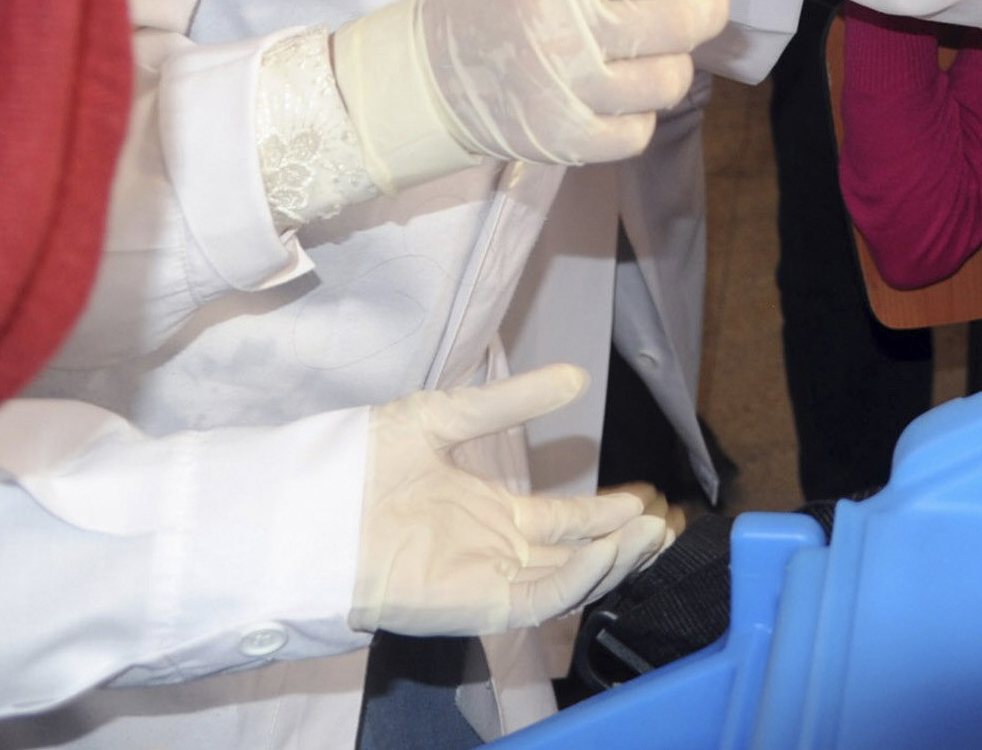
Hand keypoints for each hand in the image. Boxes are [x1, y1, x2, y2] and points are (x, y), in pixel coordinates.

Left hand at [350, 365, 670, 635]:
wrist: (317, 503)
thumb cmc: (365, 460)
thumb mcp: (447, 416)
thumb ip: (511, 401)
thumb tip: (577, 377)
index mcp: (489, 513)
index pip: (563, 521)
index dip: (605, 514)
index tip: (645, 501)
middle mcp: (495, 551)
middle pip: (575, 556)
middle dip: (623, 544)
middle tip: (664, 525)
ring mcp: (487, 579)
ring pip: (566, 581)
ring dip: (611, 561)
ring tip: (649, 532)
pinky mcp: (475, 605)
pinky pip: (538, 600)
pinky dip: (576, 578)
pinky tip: (604, 550)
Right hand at [392, 0, 737, 170]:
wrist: (424, 78)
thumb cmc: (488, 4)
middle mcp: (567, 35)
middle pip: (678, 21)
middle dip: (707, 7)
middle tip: (704, 3)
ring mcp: (568, 95)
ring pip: (669, 80)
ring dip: (677, 63)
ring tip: (658, 51)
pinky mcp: (567, 142)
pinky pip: (640, 130)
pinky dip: (643, 111)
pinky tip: (626, 94)